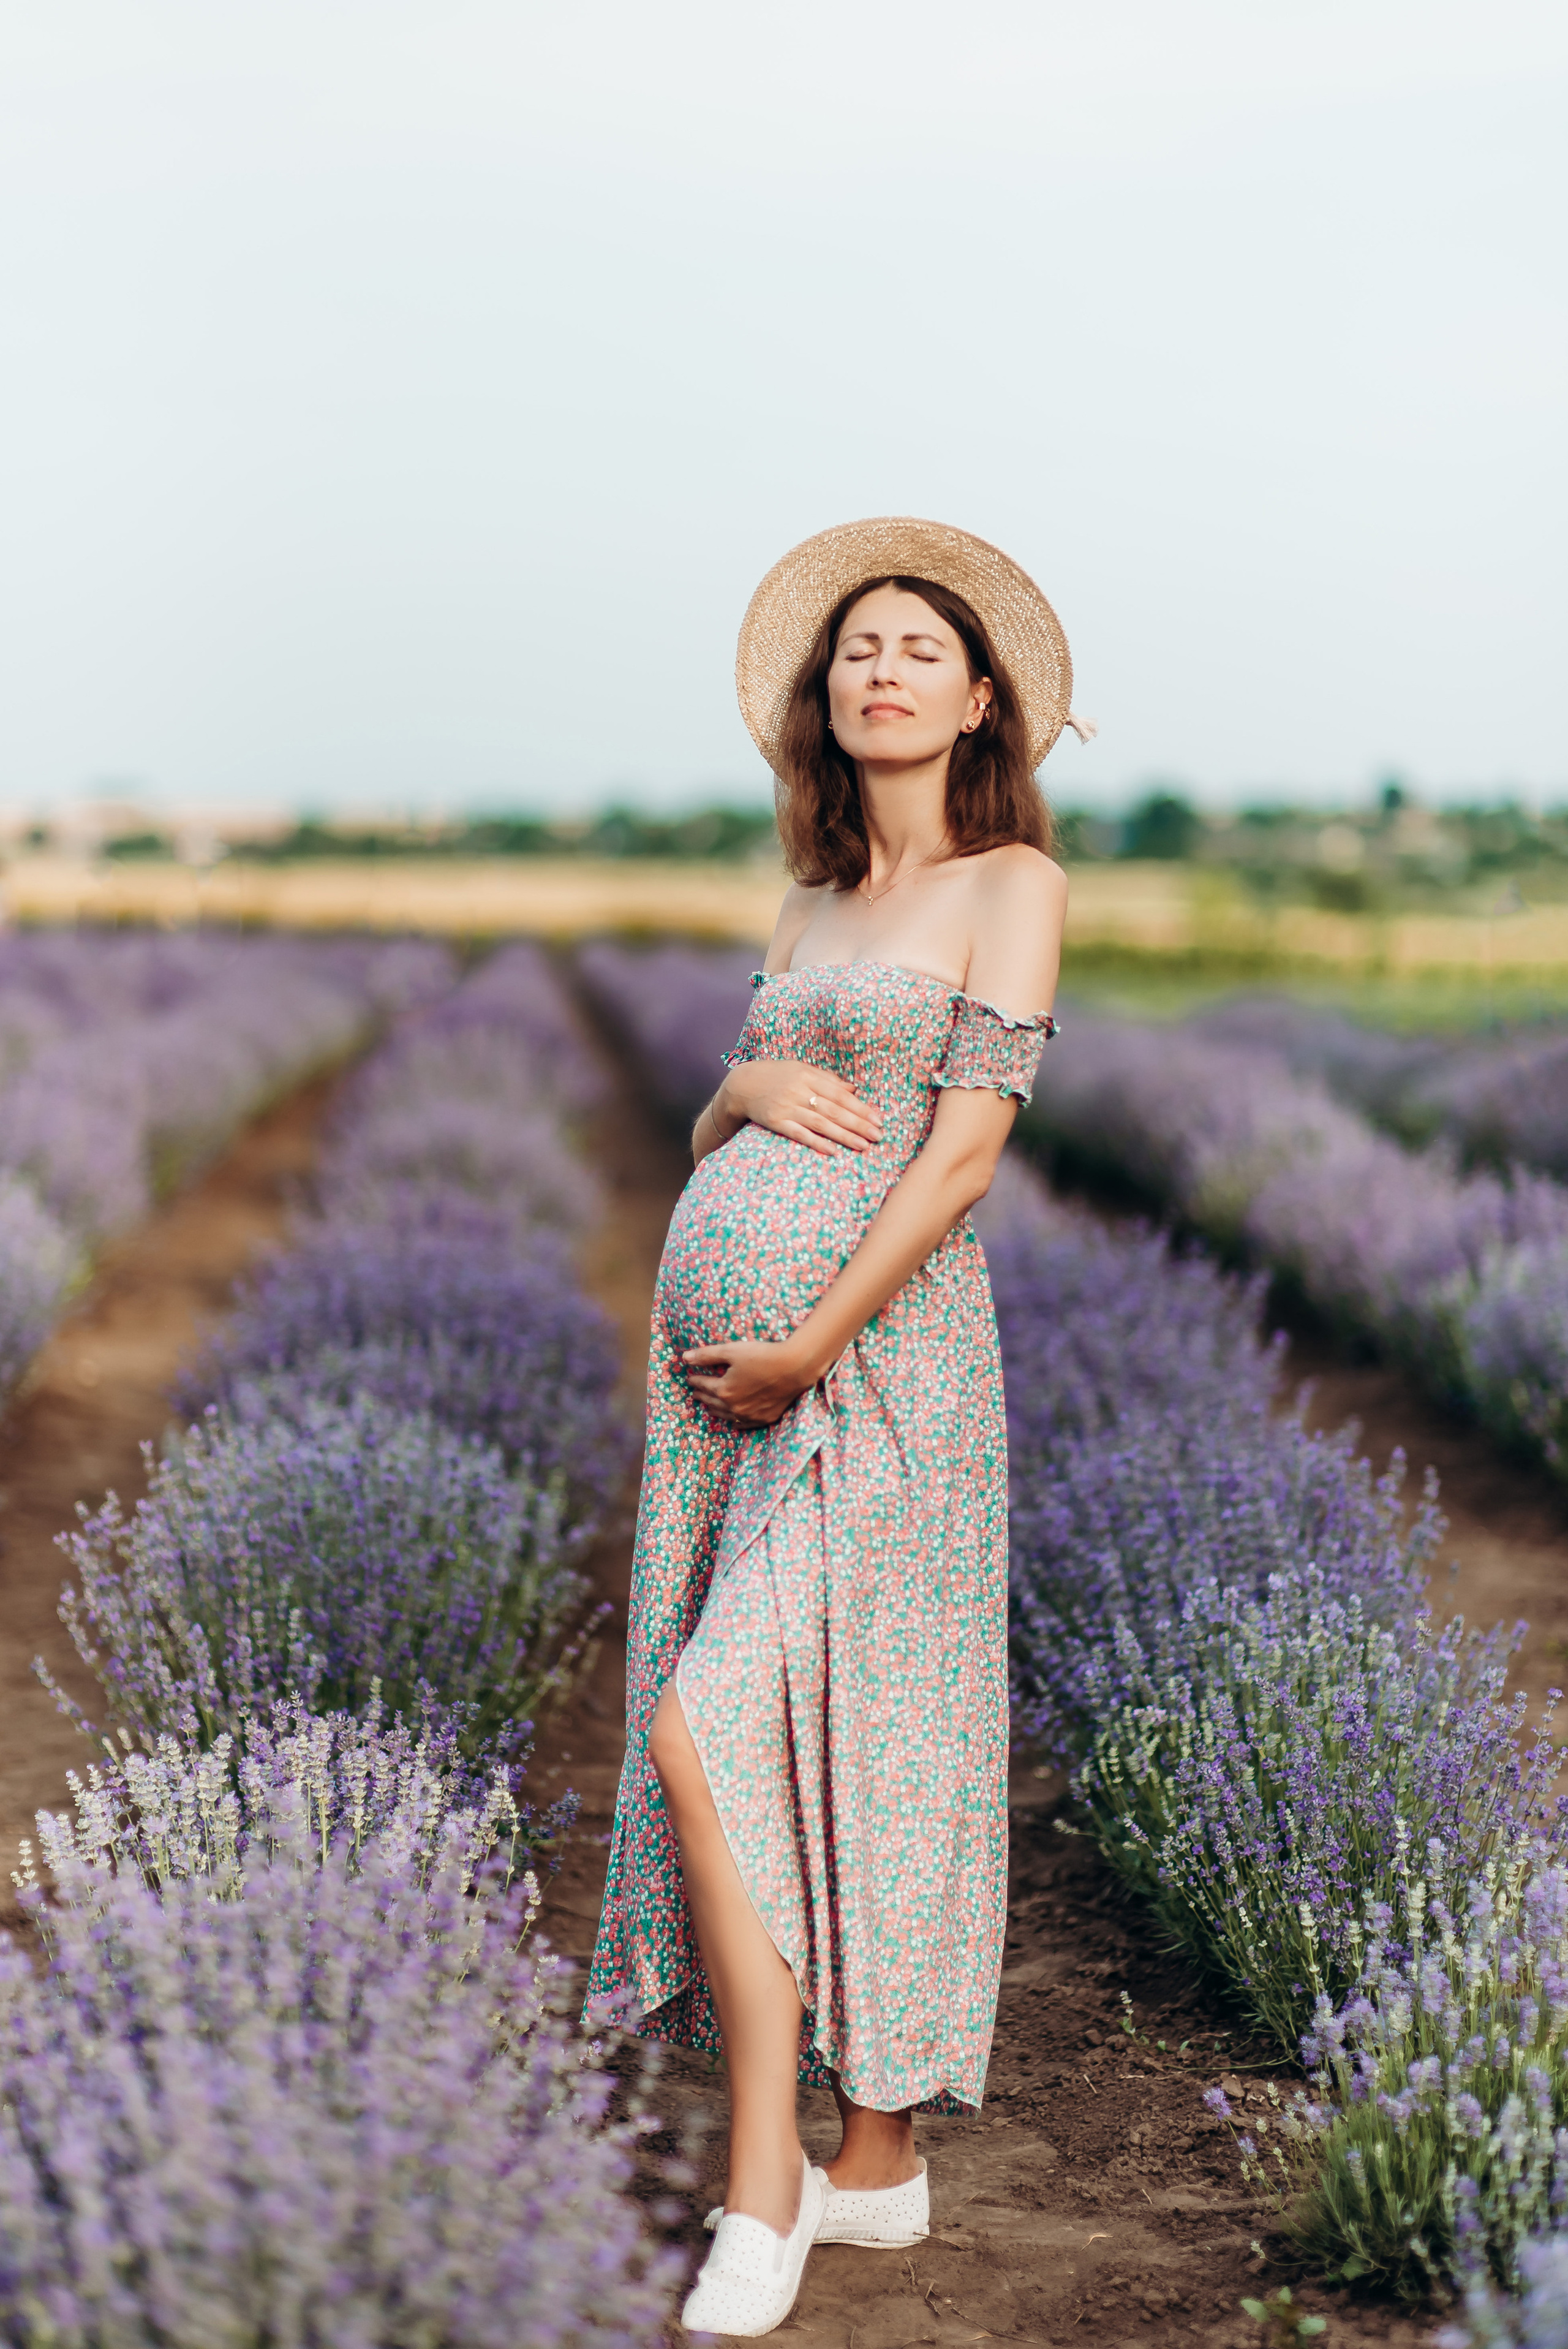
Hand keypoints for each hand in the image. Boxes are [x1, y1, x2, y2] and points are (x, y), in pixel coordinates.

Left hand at [681, 1337, 820, 1425]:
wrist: (794, 1367)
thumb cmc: (762, 1355)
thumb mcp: (732, 1351)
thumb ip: (707, 1355)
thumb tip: (685, 1357)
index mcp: (724, 1390)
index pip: (704, 1385)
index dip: (695, 1380)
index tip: (689, 1378)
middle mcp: (735, 1407)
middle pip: (713, 1401)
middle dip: (702, 1396)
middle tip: (696, 1393)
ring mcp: (750, 1415)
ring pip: (727, 1415)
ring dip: (715, 1410)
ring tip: (709, 1407)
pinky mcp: (765, 1418)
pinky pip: (745, 1424)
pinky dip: (735, 1421)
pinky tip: (733, 1421)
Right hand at [719, 1058, 882, 1156]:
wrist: (741, 1084)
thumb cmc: (776, 1076)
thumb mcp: (801, 1070)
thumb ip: (827, 1079)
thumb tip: (853, 1090)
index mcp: (808, 1076)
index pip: (840, 1094)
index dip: (860, 1108)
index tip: (878, 1119)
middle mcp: (799, 1091)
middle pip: (834, 1110)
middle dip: (858, 1124)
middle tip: (878, 1136)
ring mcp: (787, 1107)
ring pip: (820, 1123)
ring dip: (843, 1136)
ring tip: (863, 1146)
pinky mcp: (775, 1122)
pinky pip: (799, 1134)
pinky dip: (816, 1142)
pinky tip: (832, 1151)